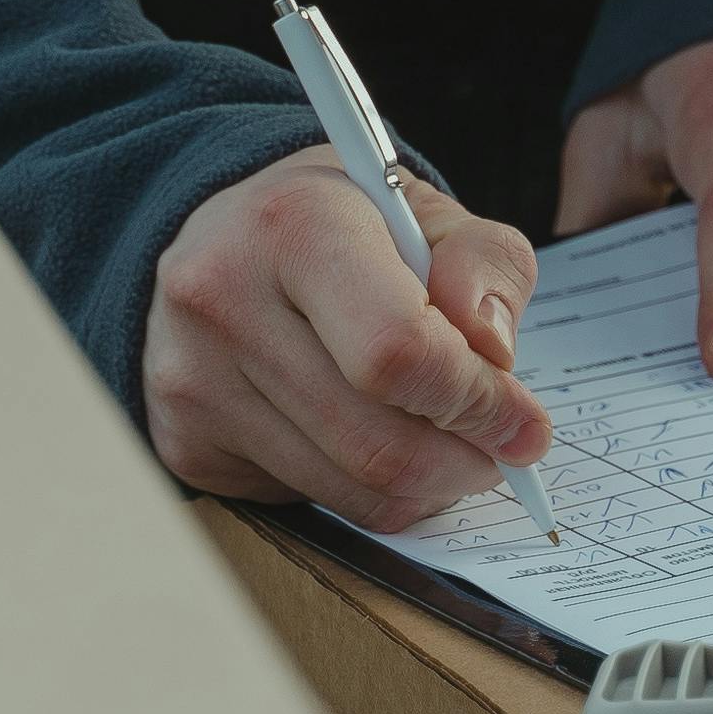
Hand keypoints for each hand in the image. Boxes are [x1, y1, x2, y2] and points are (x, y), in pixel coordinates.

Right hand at [144, 155, 552, 524]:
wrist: (223, 239)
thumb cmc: (337, 225)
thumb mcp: (423, 210)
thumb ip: (484, 265)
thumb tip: (494, 355)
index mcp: (294, 225)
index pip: (399, 351)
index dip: (477, 403)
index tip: (524, 423)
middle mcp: (224, 301)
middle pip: (375, 441)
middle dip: (463, 461)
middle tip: (499, 451)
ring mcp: (194, 382)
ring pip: (348, 490)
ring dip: (424, 486)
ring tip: (448, 448)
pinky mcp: (188, 445)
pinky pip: (309, 503)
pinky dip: (365, 490)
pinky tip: (370, 439)